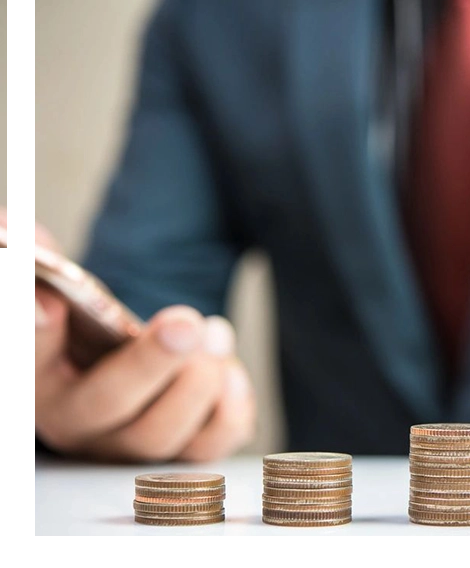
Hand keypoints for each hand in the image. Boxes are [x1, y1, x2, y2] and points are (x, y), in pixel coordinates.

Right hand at [20, 210, 255, 461]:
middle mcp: (82, 426)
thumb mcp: (70, 300)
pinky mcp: (182, 455)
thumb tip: (20, 231)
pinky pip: (210, 446)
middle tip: (186, 323)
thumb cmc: (95, 337)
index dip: (37, 333)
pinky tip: (231, 370)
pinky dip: (231, 407)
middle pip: (108, 405)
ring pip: (163, 433)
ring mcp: (132, 448)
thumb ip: (45, 267)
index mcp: (42, 382)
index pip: (29, 359)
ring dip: (200, 378)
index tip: (49, 300)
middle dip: (151, 362)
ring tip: (215, 332)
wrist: (133, 373)